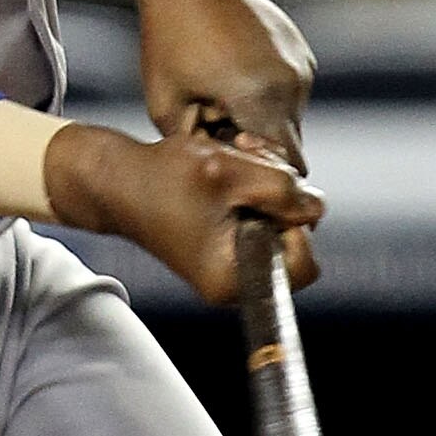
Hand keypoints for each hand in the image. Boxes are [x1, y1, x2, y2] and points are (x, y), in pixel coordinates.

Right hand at [43, 119, 323, 308]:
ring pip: (279, 224)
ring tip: (238, 155)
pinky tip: (234, 164)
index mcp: (232, 276)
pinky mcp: (225, 244)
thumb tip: (315, 208)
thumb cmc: (165, 178)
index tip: (274, 194)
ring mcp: (229, 264)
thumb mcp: (229, 173)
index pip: (304, 265)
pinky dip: (254, 189)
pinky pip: (260, 219)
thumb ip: (281, 189)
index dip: (299, 224)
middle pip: (294, 242)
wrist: (120, 180)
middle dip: (282, 198)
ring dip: (268, 185)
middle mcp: (233, 280)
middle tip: (254, 161)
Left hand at [109, 0, 314, 168]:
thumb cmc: (169, 41)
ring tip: (217, 106)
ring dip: (261, 126)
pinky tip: (230, 83)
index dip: (257, 179)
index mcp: (261, 97)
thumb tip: (223, 179)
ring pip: (288, 120)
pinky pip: (289, 94)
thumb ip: (200, 150)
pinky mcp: (300, 51)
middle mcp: (292, 81)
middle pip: (287, 147)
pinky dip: (266, 101)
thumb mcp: (167, 106)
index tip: (228, 175)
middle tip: (216, 142)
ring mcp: (301, 64)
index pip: (281, 167)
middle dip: (257, 155)